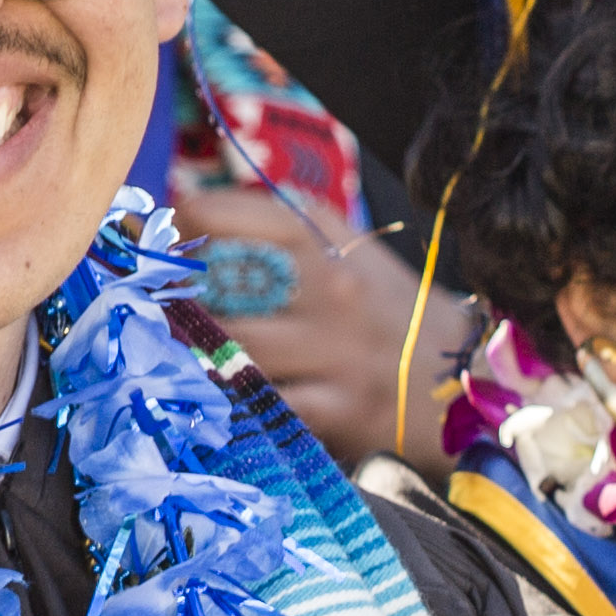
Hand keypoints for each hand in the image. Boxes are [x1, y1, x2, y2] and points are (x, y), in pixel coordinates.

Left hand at [173, 181, 473, 469]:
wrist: (464, 380)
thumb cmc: (385, 311)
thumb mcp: (340, 248)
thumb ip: (268, 227)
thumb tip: (178, 207)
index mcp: (320, 236)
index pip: (216, 215)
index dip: (170, 232)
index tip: (154, 250)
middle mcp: (329, 285)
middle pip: (213, 281)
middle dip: (171, 298)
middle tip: (151, 311)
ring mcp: (336, 349)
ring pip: (231, 346)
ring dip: (193, 354)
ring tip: (175, 358)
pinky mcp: (341, 408)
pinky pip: (264, 406)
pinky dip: (232, 405)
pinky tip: (216, 404)